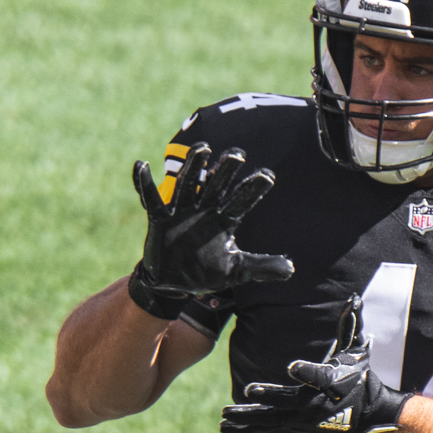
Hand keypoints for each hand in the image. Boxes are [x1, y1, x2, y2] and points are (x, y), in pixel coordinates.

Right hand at [127, 144, 293, 316]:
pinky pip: (151, 199)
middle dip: (225, 171)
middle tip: (238, 154)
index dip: (253, 190)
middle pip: (215, 186)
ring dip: (193, 168)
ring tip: (203, 149)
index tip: (268, 176)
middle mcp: (204, 211)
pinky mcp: (160, 218)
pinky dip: (143, 183)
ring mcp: (181, 212)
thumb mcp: (236, 272)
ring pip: (188, 186)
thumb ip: (261, 267)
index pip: (240, 202)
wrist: (174, 283)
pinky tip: (141, 165)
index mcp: (223, 221)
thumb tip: (290, 269)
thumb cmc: (206, 272)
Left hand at [221, 296, 407, 432]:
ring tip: (224, 413)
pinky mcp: (292, 424)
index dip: (306, 372)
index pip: (318, 377)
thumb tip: (354, 298)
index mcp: (330, 383)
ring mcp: (301, 417)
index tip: (292, 367)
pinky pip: (267, 425)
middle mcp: (314, 403)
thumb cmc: (358, 378)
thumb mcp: (357, 351)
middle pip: (288, 401)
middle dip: (269, 396)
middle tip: (249, 390)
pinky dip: (246, 426)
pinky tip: (224, 425)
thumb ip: (350, 325)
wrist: (365, 414)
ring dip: (247, 415)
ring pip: (272, 417)